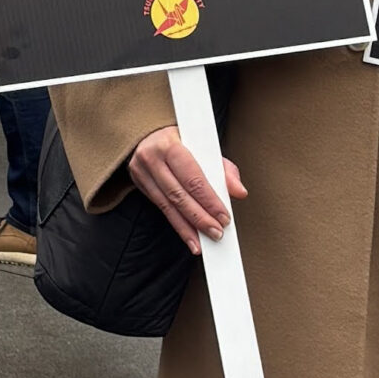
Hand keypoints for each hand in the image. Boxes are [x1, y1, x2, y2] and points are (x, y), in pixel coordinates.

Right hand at [125, 123, 247, 252]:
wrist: (149, 134)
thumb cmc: (183, 140)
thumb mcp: (205, 147)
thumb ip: (224, 169)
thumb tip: (239, 192)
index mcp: (170, 144)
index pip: (192, 178)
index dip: (209, 200)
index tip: (224, 217)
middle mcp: (152, 158)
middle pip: (179, 195)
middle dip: (200, 217)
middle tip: (217, 233)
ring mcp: (142, 172)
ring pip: (168, 205)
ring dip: (188, 227)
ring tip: (203, 243)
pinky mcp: (139, 184)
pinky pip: (161, 209)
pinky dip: (177, 225)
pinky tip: (189, 237)